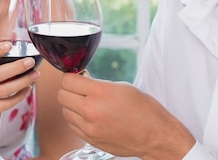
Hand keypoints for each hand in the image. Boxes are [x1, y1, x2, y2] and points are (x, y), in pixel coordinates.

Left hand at [57, 74, 194, 159]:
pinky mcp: (90, 139)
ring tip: (85, 103)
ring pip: (65, 111)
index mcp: (99, 92)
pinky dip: (77, 120)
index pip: (67, 81)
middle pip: (61, 95)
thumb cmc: (144, 109)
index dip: (69, 77)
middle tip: (78, 88)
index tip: (75, 77)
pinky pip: (73, 126)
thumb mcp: (121, 87)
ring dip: (71, 105)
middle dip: (68, 89)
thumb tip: (82, 81)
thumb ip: (97, 84)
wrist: (155, 135)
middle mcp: (91, 110)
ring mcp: (89, 127)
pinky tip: (89, 116)